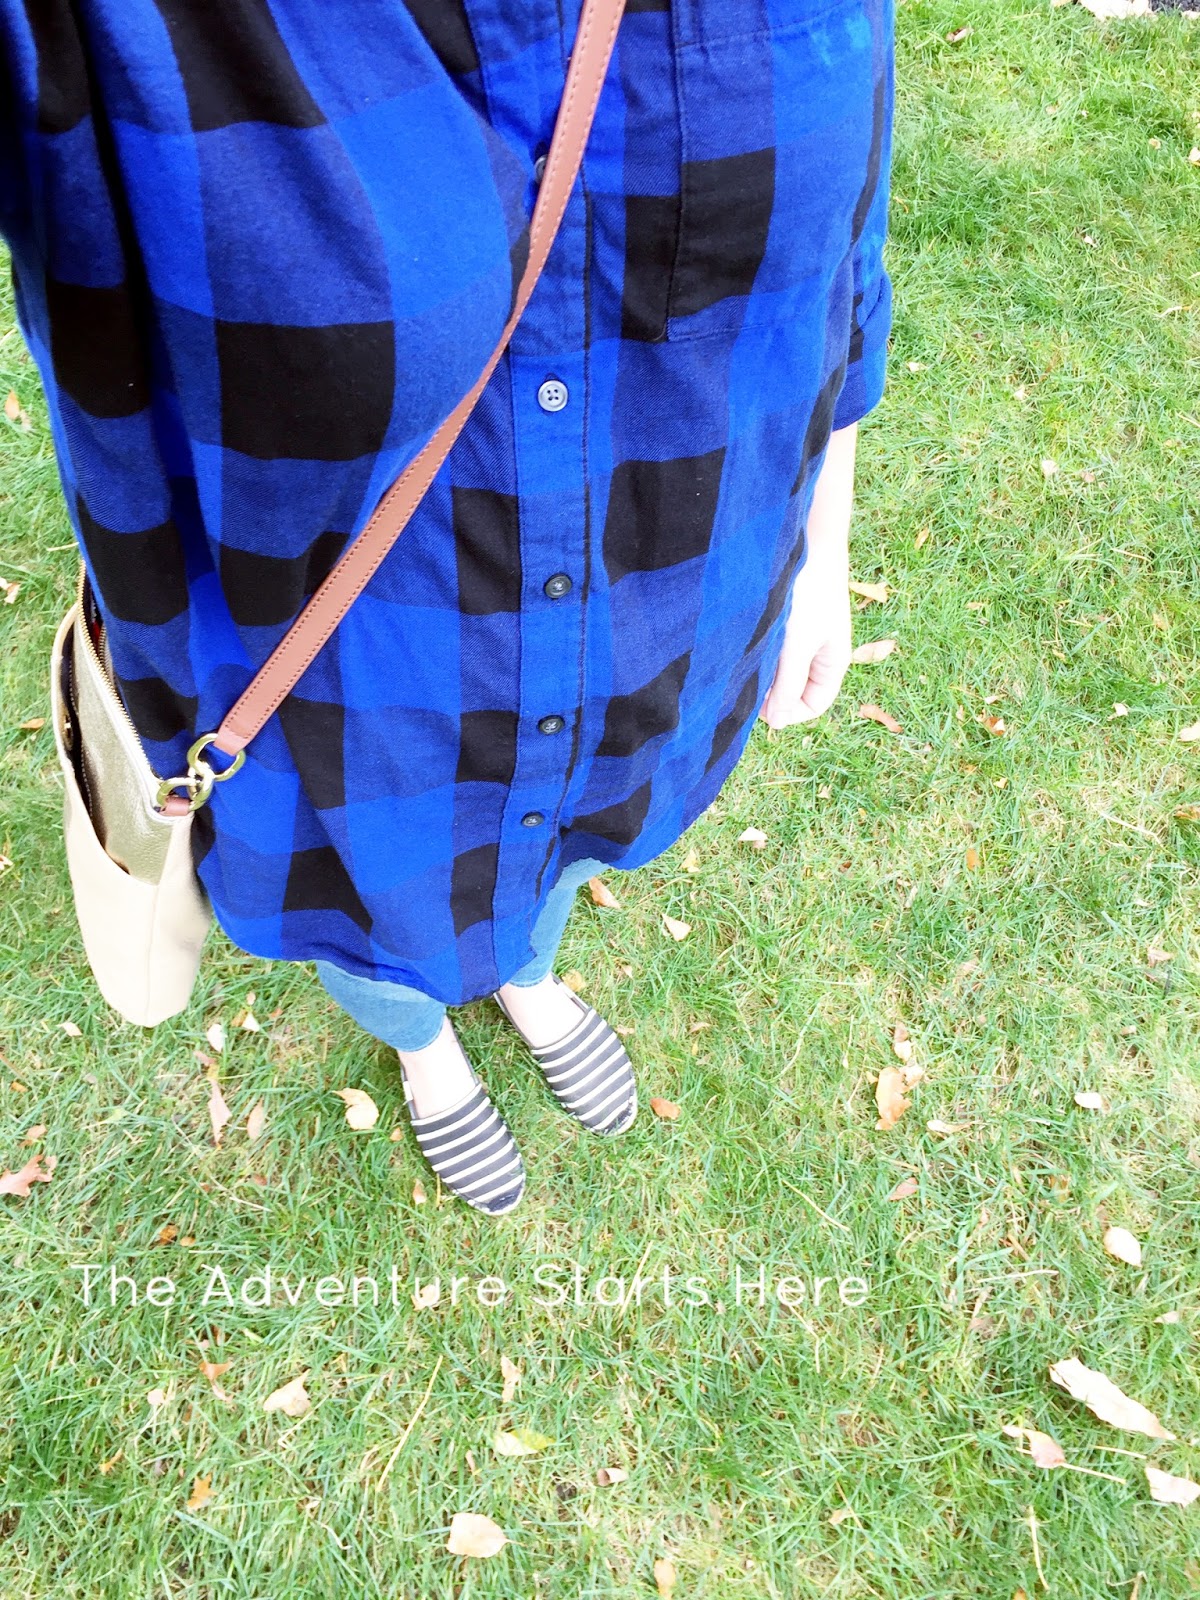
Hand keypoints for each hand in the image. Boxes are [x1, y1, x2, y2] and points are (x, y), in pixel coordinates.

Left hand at [758, 537, 850, 727]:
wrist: (807, 541)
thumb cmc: (809, 593)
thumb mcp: (797, 644)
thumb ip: (788, 684)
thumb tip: (777, 724)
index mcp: (833, 663)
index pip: (812, 706)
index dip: (786, 712)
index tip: (757, 705)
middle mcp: (819, 653)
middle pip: (794, 690)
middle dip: (771, 692)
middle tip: (744, 683)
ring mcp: (803, 636)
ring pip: (780, 670)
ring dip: (762, 671)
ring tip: (742, 662)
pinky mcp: (786, 620)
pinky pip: (772, 648)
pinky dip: (758, 652)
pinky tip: (742, 644)